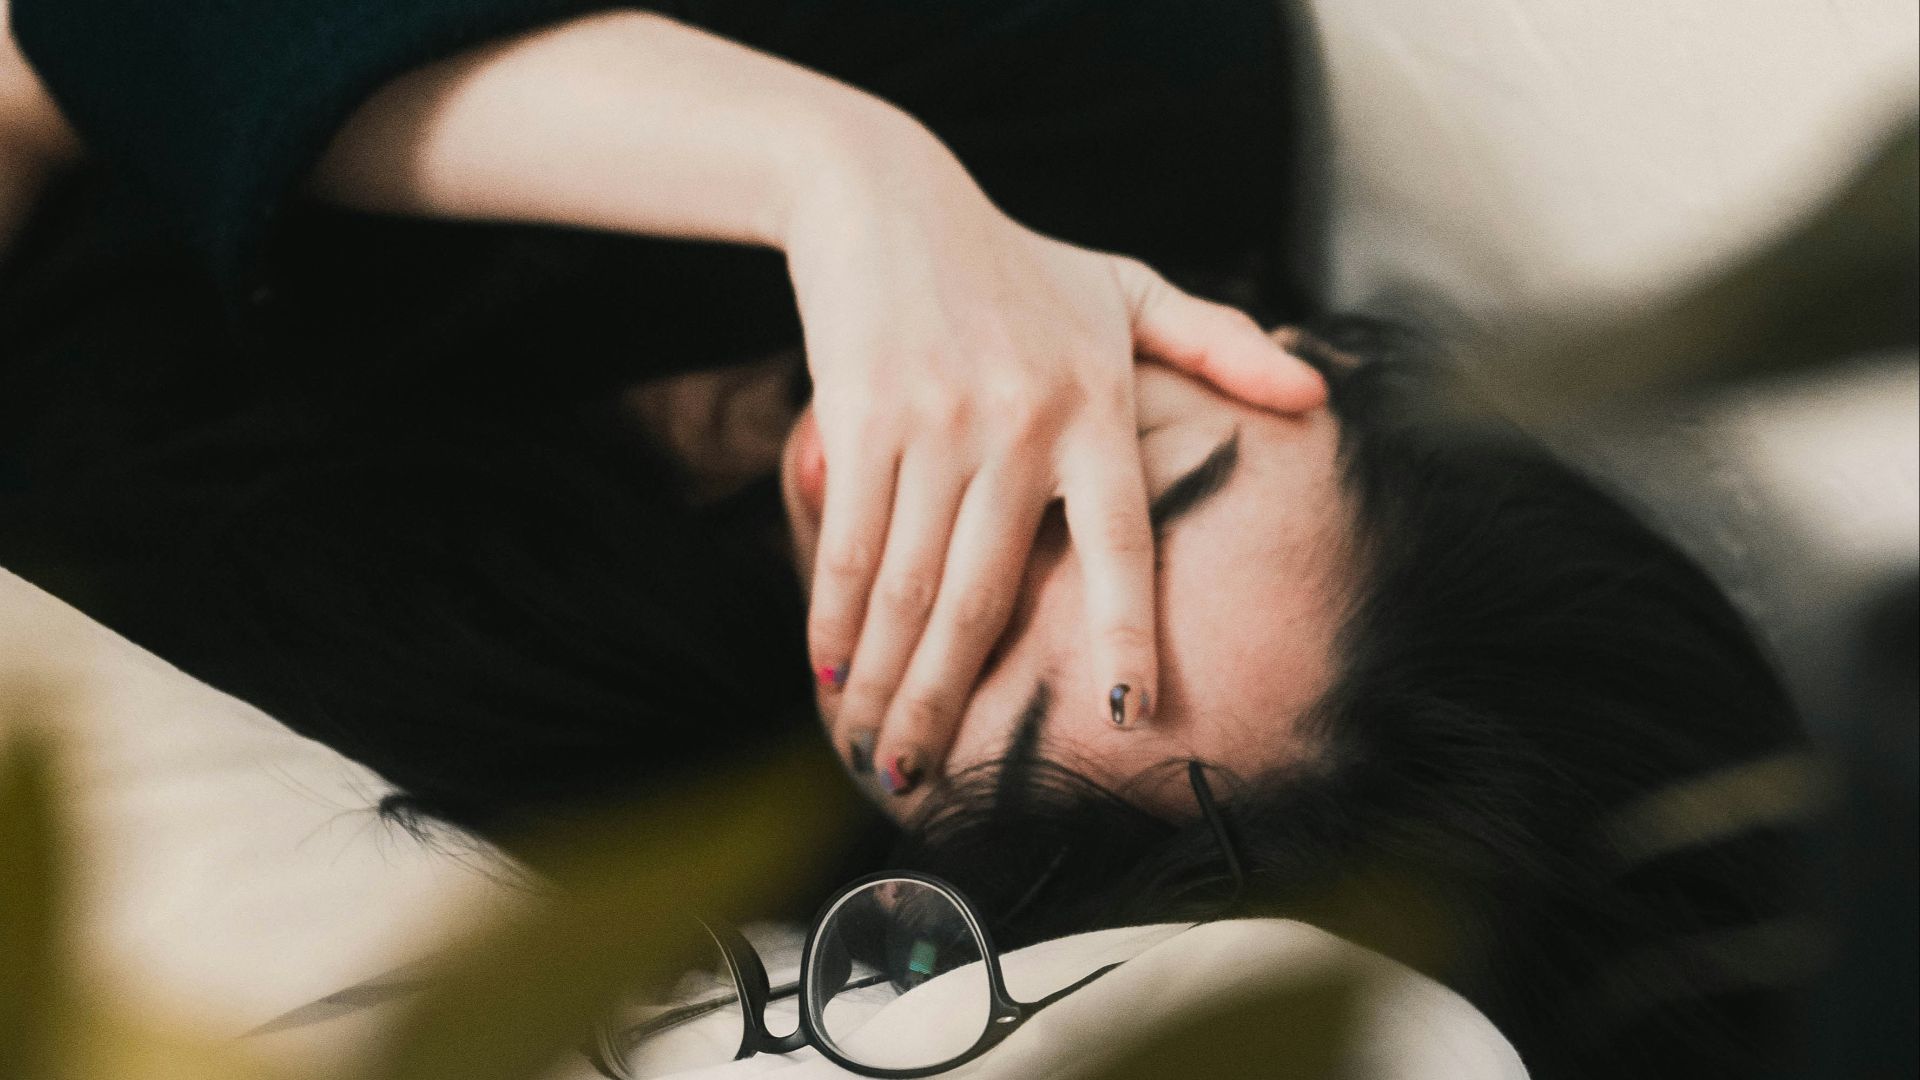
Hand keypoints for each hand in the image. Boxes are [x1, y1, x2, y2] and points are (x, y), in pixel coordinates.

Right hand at [783, 123, 1325, 797]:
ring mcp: (937, 422)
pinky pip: (851, 541)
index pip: (1121, 543)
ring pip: (911, 583)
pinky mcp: (861, 414)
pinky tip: (827, 671)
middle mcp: (1021, 423)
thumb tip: (1316, 397)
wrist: (886, 196)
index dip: (1120, 634)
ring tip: (871, 752)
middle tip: (921, 783)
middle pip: (985, 594)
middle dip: (946, 702)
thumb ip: (1217, 344)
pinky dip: (833, 615)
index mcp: (1095, 406)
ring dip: (884, 682)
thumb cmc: (1016, 260)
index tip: (1122, 715)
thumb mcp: (1126, 287)